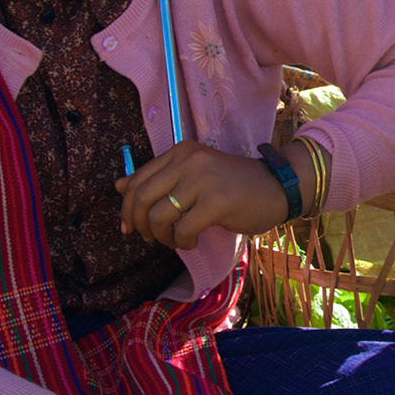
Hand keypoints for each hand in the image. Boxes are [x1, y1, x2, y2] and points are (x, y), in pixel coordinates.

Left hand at [115, 140, 306, 249]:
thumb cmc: (233, 185)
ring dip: (163, 237)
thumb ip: (157, 179)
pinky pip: (183, 230)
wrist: (277, 187)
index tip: (129, 228)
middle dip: (140, 225)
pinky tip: (193, 242)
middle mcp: (188, 161)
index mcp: (179, 152)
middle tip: (151, 238)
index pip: (137, 180)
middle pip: (142, 198)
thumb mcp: (192, 176)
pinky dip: (183, 242)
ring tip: (176, 241)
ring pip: (160, 216)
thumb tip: (118, 185)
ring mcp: (203, 180)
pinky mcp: (217, 202)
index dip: (127, 208)